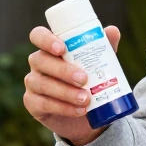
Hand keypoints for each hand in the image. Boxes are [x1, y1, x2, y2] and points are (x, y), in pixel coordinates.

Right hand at [24, 25, 121, 145]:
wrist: (89, 114)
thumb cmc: (91, 81)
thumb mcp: (99, 64)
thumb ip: (104, 47)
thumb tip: (113, 31)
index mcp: (50, 48)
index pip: (38, 35)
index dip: (46, 40)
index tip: (62, 49)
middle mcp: (38, 63)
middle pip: (40, 60)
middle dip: (62, 70)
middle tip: (83, 78)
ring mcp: (33, 83)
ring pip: (41, 83)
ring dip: (65, 92)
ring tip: (86, 99)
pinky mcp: (32, 104)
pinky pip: (42, 104)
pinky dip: (62, 108)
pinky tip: (79, 110)